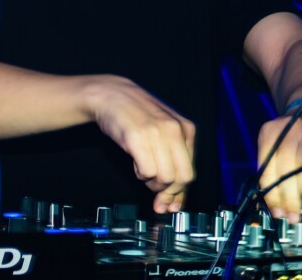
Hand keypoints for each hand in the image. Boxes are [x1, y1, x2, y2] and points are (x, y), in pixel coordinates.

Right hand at [85, 76, 195, 213]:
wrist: (111, 95)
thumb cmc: (136, 117)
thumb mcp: (162, 135)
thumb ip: (172, 162)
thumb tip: (174, 202)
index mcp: (186, 129)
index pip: (190, 172)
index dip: (179, 193)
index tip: (170, 205)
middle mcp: (175, 130)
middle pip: (182, 178)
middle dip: (168, 191)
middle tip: (154, 191)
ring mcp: (157, 133)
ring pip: (166, 178)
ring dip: (152, 182)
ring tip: (142, 168)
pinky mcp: (138, 137)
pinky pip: (147, 171)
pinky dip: (140, 174)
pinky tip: (136, 162)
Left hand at [256, 108, 301, 221]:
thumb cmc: (293, 135)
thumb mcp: (275, 143)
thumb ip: (271, 168)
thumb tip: (269, 203)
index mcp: (269, 133)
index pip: (266, 168)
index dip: (271, 194)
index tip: (276, 211)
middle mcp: (288, 130)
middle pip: (284, 168)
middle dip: (288, 197)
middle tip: (292, 215)